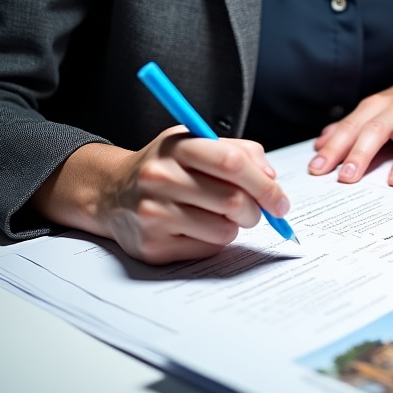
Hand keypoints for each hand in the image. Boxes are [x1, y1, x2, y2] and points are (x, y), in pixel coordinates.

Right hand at [31, 130, 291, 264]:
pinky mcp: (153, 246)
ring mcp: (154, 214)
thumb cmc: (166, 165)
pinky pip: (206, 250)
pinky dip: (214, 240)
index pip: (232, 162)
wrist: (112, 192)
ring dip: (235, 227)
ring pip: (224, 230)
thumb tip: (271, 179)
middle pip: (233, 201)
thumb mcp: (195, 142)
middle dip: (257, 211)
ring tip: (220, 215)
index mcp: (178, 146)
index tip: (281, 200)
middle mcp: (161, 178)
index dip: (265, 183)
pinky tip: (198, 227)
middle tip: (258, 212)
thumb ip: (239, 151)